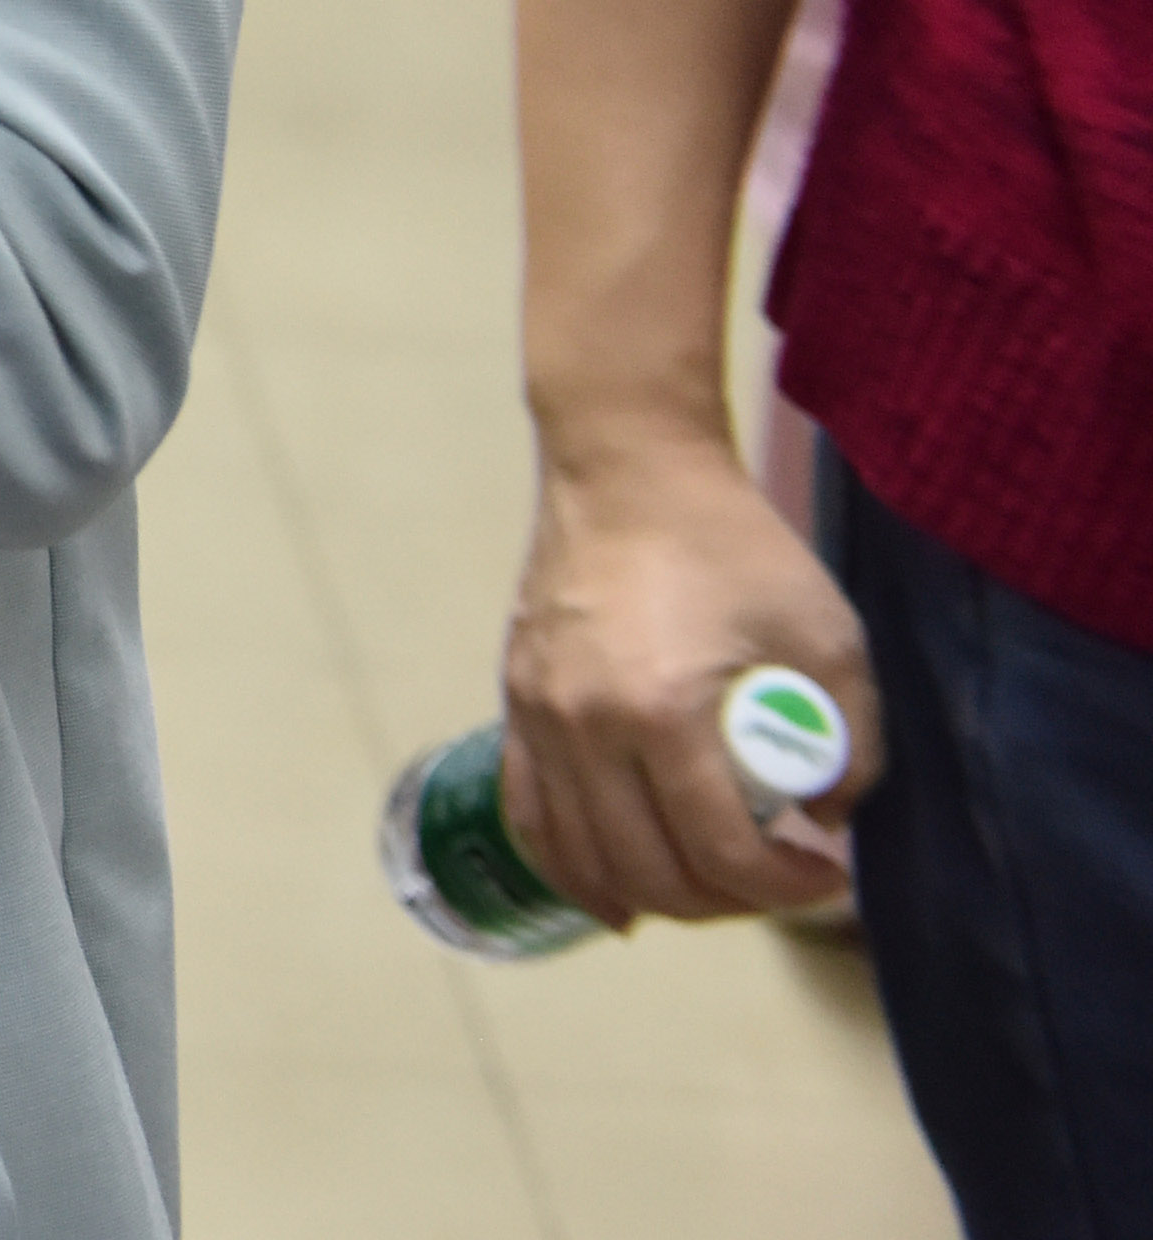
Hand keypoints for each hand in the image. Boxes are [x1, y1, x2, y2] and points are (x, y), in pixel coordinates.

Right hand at [501, 433, 875, 923]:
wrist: (628, 467)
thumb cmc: (735, 545)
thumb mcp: (831, 637)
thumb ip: (852, 741)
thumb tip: (826, 813)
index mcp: (663, 711)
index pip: (721, 852)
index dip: (785, 888)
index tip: (828, 872)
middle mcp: (586, 725)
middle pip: (651, 870)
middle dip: (729, 902)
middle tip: (777, 880)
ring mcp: (539, 715)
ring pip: (585, 856)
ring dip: (656, 895)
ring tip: (711, 885)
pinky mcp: (518, 702)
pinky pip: (531, 813)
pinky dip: (571, 869)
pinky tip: (613, 898)